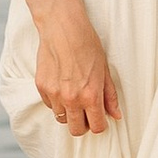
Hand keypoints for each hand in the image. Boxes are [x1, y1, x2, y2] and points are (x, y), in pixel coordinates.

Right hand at [31, 2, 121, 136]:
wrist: (63, 27)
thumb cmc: (87, 45)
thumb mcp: (104, 70)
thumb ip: (109, 96)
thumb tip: (116, 115)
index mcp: (90, 96)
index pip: (96, 127)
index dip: (100, 125)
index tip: (100, 119)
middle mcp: (71, 99)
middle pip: (76, 130)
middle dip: (83, 124)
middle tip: (86, 112)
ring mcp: (54, 94)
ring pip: (61, 118)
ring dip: (69, 112)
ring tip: (73, 94)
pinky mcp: (41, 87)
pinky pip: (49, 105)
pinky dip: (56, 101)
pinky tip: (62, 85)